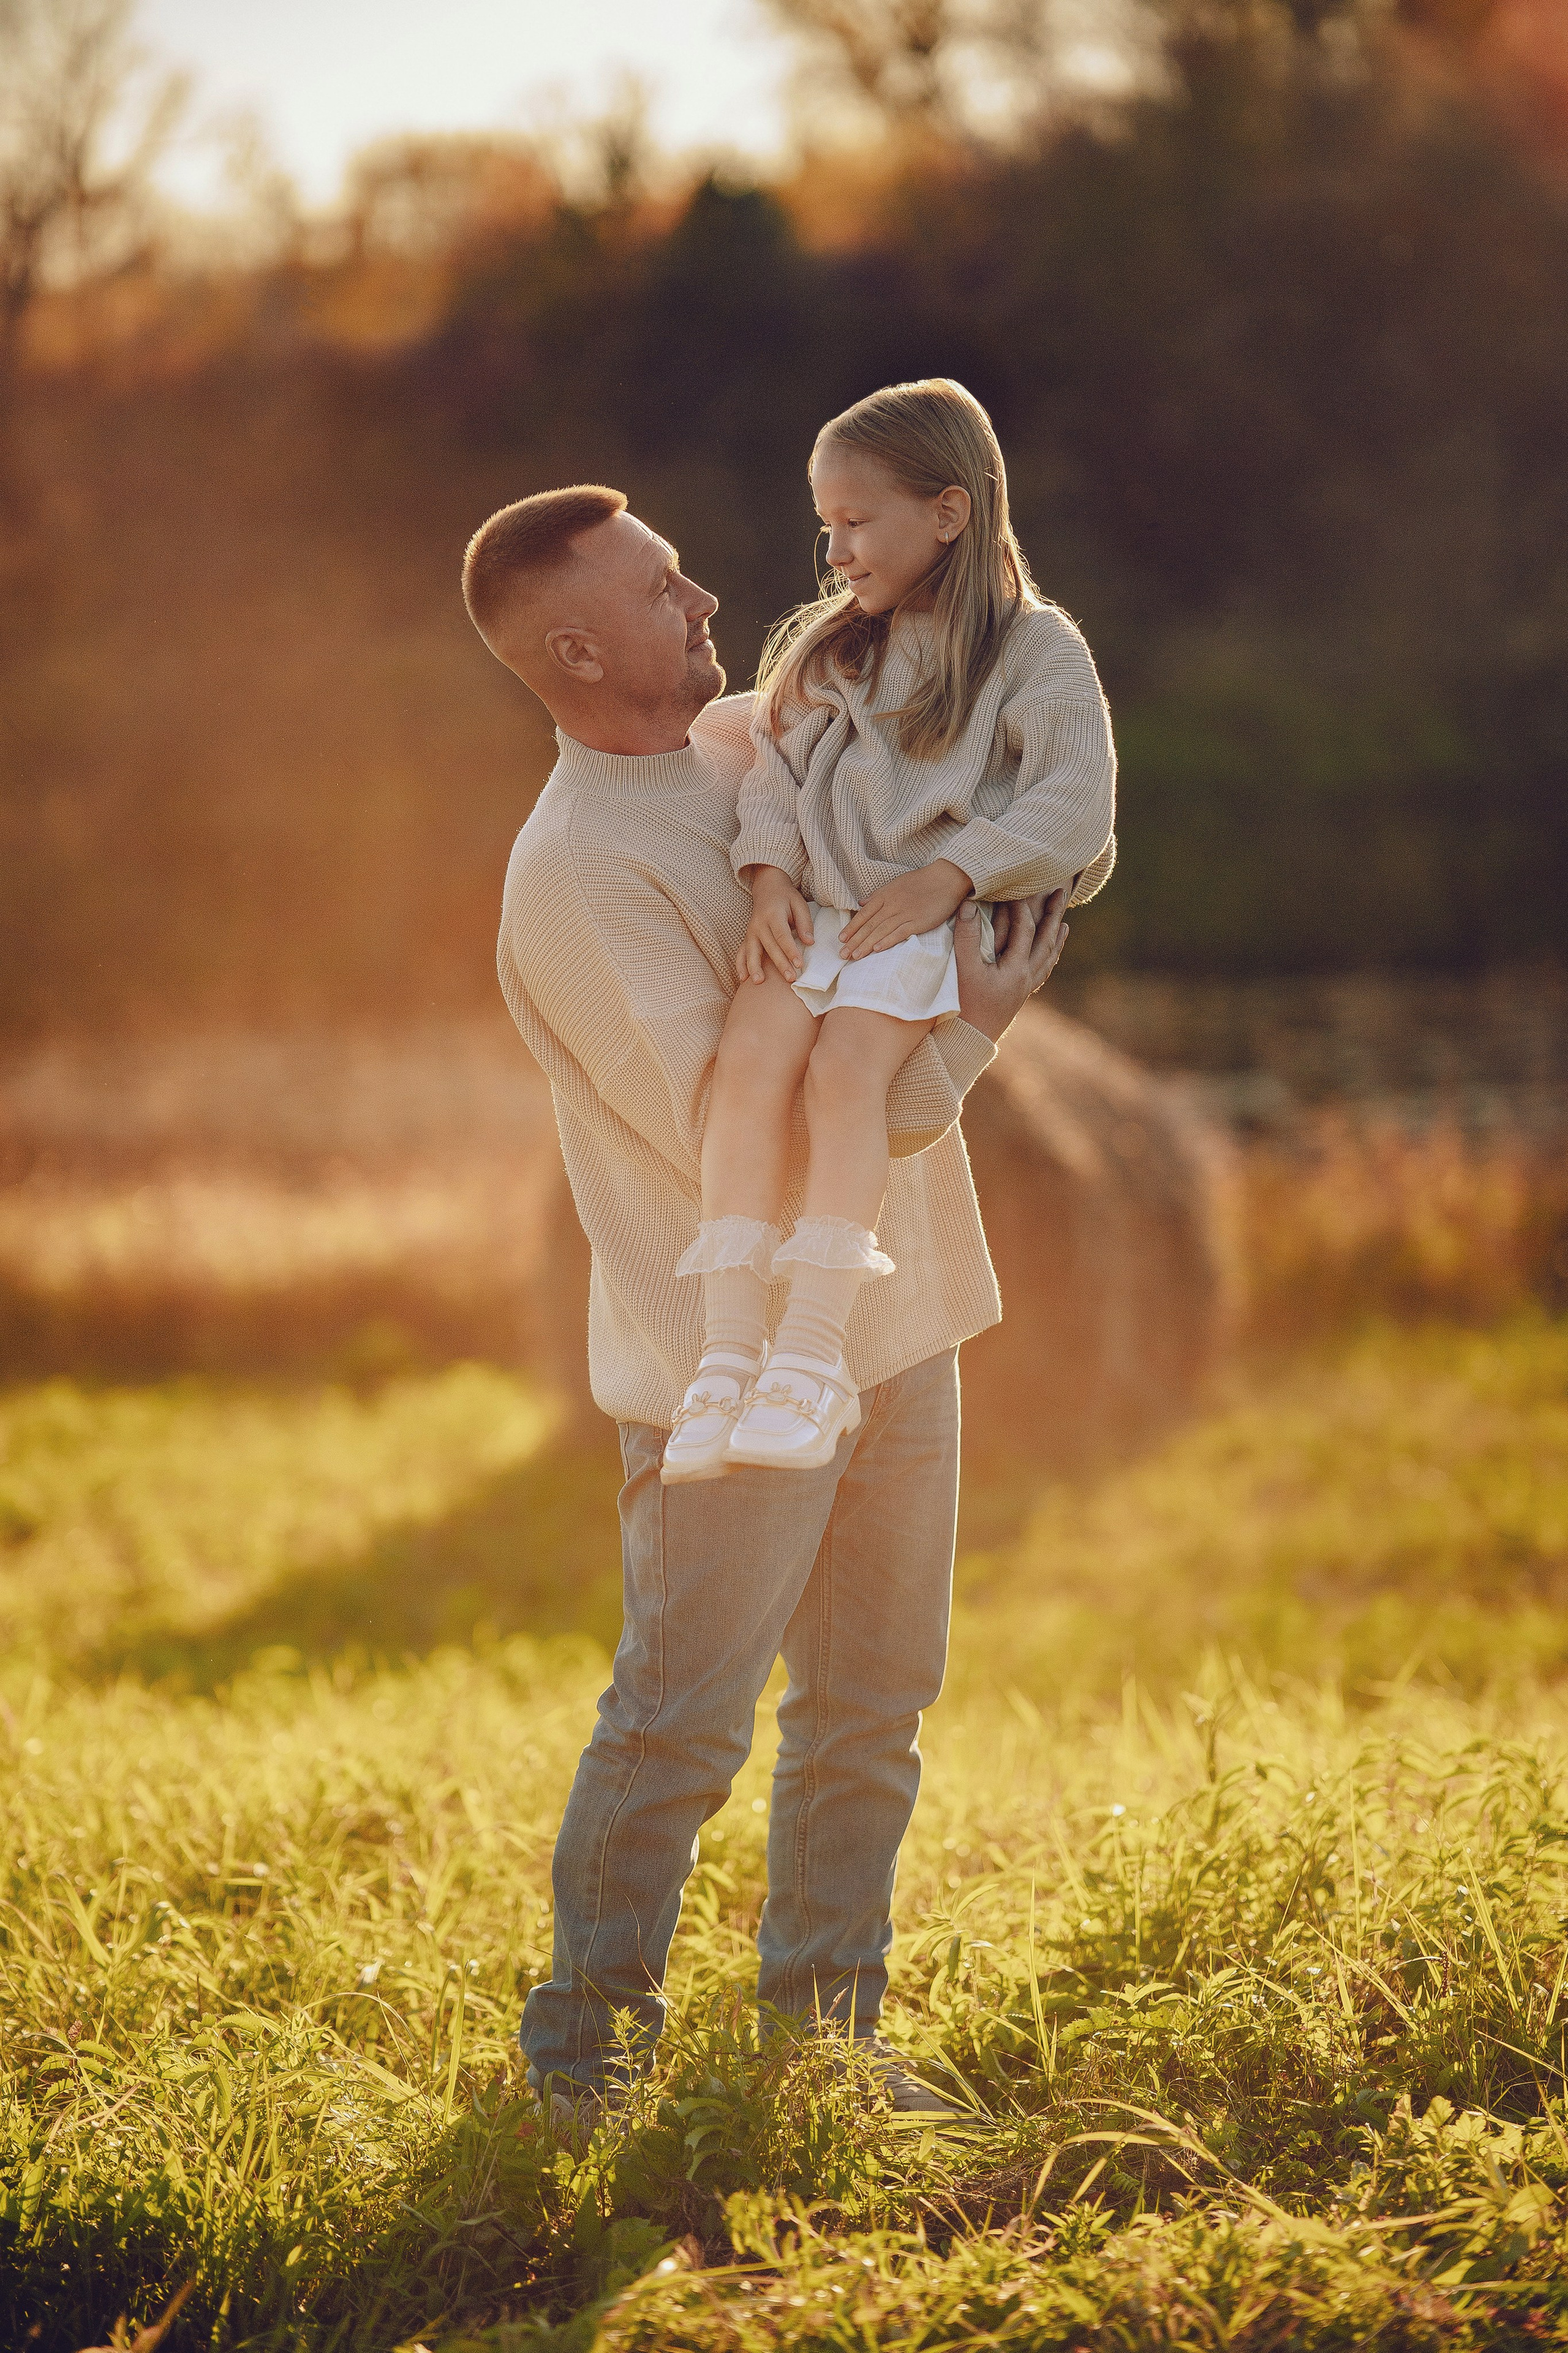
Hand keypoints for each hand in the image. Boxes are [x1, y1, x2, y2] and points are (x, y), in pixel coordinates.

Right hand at [737, 865, 814, 983]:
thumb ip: (805, 923)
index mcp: (773, 914)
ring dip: (754, 967)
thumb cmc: (786, 898)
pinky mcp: (747, 937)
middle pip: (769, 947)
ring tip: (758, 982)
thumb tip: (809, 942)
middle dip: (779, 964)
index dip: (790, 951)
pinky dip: (740, 965)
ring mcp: (751, 931)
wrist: (767, 888)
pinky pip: (741, 952)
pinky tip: (742, 978)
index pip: (782, 936)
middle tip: (790, 979)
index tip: (799, 964)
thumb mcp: (799, 904)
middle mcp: (759, 924)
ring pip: (752, 951)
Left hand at [839, 858, 972, 960]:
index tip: (841, 939)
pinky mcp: (918, 921)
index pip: (864, 914)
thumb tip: (862, 903)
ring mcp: (905, 913)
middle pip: (869, 925)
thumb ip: (878, 895)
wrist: (946, 878)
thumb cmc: (922, 881)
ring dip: (866, 945)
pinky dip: (888, 941)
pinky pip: (900, 932)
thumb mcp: (896, 884)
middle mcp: (892, 905)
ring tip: (855, 957)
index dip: (852, 927)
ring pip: (881, 931)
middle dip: (855, 941)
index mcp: (885, 895)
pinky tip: (877, 950)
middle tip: (842, 954)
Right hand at [953, 888, 1069, 1042]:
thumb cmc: (962, 1005)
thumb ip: (967, 936)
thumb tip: (969, 905)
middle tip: (1061, 893)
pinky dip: (1046, 961)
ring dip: (1055, 939)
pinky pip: (1040, 974)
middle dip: (1053, 916)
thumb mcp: (962, 968)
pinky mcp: (1018, 997)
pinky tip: (1046, 958)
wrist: (966, 1041)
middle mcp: (1026, 978)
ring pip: (1047, 959)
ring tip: (1064, 925)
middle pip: (1046, 941)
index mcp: (1016, 969)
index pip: (1024, 929)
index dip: (1019, 907)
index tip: (1013, 889)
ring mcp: (1025, 988)